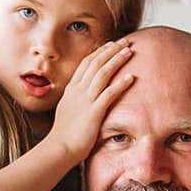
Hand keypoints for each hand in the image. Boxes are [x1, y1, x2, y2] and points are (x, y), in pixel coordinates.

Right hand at [45, 39, 136, 155]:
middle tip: (125, 41)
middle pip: (96, 64)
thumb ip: (75, 101)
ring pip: (103, 74)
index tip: (110, 44)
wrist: (59, 148)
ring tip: (129, 51)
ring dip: (117, 60)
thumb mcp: (66, 111)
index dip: (99, 52)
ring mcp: (85, 100)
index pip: (86, 64)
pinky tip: (131, 77)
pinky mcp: (94, 112)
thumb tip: (82, 99)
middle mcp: (78, 91)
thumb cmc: (63, 135)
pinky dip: (120, 84)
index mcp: (71, 89)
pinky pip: (109, 94)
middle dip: (111, 50)